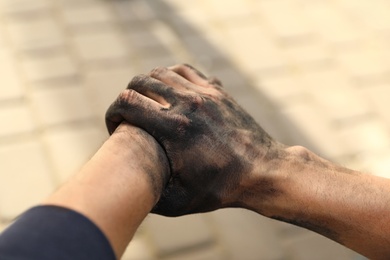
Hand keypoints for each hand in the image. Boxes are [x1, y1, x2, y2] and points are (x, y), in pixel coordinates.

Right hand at [105, 64, 282, 215]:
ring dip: (148, 84)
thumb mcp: (178, 201)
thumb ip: (147, 193)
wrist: (262, 171)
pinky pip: (186, 70)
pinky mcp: (218, 91)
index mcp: (173, 128)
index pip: (127, 102)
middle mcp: (187, 104)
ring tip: (148, 101)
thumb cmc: (221, 189)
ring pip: (163, 72)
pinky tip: (171, 90)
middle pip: (141, 82)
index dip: (113, 112)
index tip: (116, 125)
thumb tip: (126, 188)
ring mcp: (204, 93)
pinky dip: (171, 75)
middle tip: (129, 113)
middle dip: (127, 95)